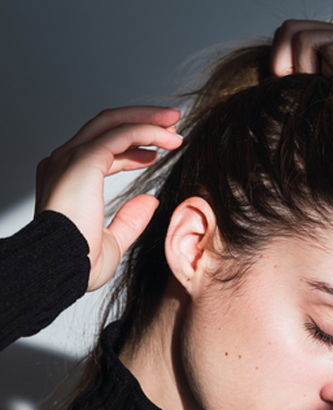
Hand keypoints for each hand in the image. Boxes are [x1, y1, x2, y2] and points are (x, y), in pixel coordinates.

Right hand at [35, 106, 182, 290]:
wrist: (61, 268)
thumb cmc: (78, 263)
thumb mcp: (113, 241)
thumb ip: (130, 220)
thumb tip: (151, 201)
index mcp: (66, 180)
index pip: (101, 151)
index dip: (132, 147)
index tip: (158, 151)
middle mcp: (64, 163)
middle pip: (106, 127)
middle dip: (142, 120)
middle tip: (172, 123)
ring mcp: (71, 158)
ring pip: (114, 124)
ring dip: (148, 120)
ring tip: (175, 124)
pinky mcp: (84, 160)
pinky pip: (122, 135)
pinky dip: (148, 132)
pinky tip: (168, 140)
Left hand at [270, 20, 332, 110]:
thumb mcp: (328, 103)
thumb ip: (304, 86)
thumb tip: (270, 79)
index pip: (288, 31)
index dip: (279, 60)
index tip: (291, 92)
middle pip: (292, 32)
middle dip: (290, 69)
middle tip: (309, 97)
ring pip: (307, 41)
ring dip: (310, 77)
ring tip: (329, 100)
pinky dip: (331, 79)